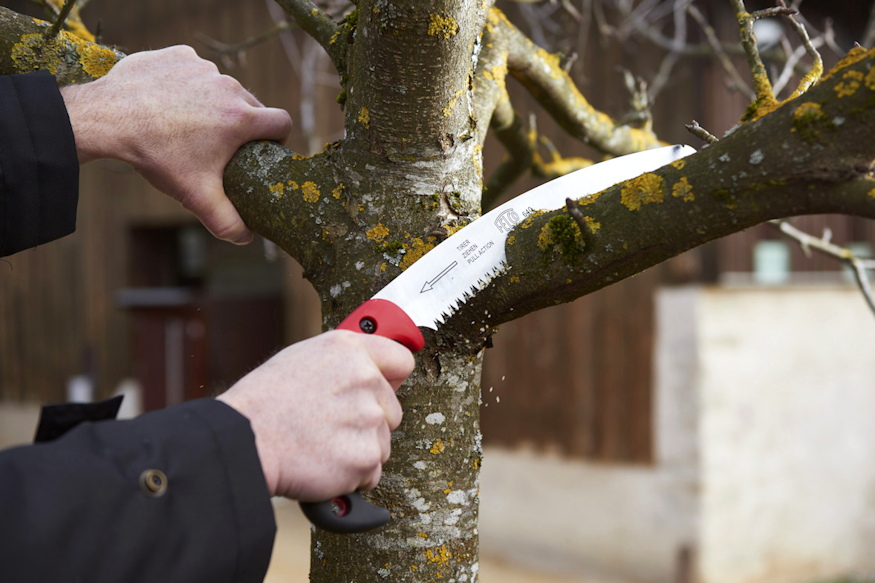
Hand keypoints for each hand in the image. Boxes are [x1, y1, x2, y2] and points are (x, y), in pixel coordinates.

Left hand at [60, 45, 291, 244]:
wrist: (109, 118)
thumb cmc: (157, 155)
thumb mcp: (196, 195)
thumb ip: (226, 221)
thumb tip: (245, 238)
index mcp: (241, 118)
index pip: (282, 122)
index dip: (278, 138)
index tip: (263, 148)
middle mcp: (228, 86)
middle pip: (251, 105)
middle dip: (241, 123)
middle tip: (218, 145)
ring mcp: (203, 67)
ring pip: (221, 87)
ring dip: (213, 102)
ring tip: (188, 124)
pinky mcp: (179, 55)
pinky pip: (194, 70)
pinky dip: (187, 84)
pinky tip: (169, 101)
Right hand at [217, 331, 414, 500]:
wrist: (243, 442)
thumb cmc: (264, 403)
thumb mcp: (302, 359)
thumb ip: (344, 362)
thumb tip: (373, 373)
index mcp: (351, 350)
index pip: (402, 361)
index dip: (391, 379)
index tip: (386, 387)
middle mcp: (366, 380)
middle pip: (392, 410)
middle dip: (369, 423)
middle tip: (330, 426)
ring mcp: (369, 420)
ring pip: (382, 444)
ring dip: (358, 450)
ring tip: (321, 445)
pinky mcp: (365, 457)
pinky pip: (372, 473)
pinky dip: (351, 477)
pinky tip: (323, 463)